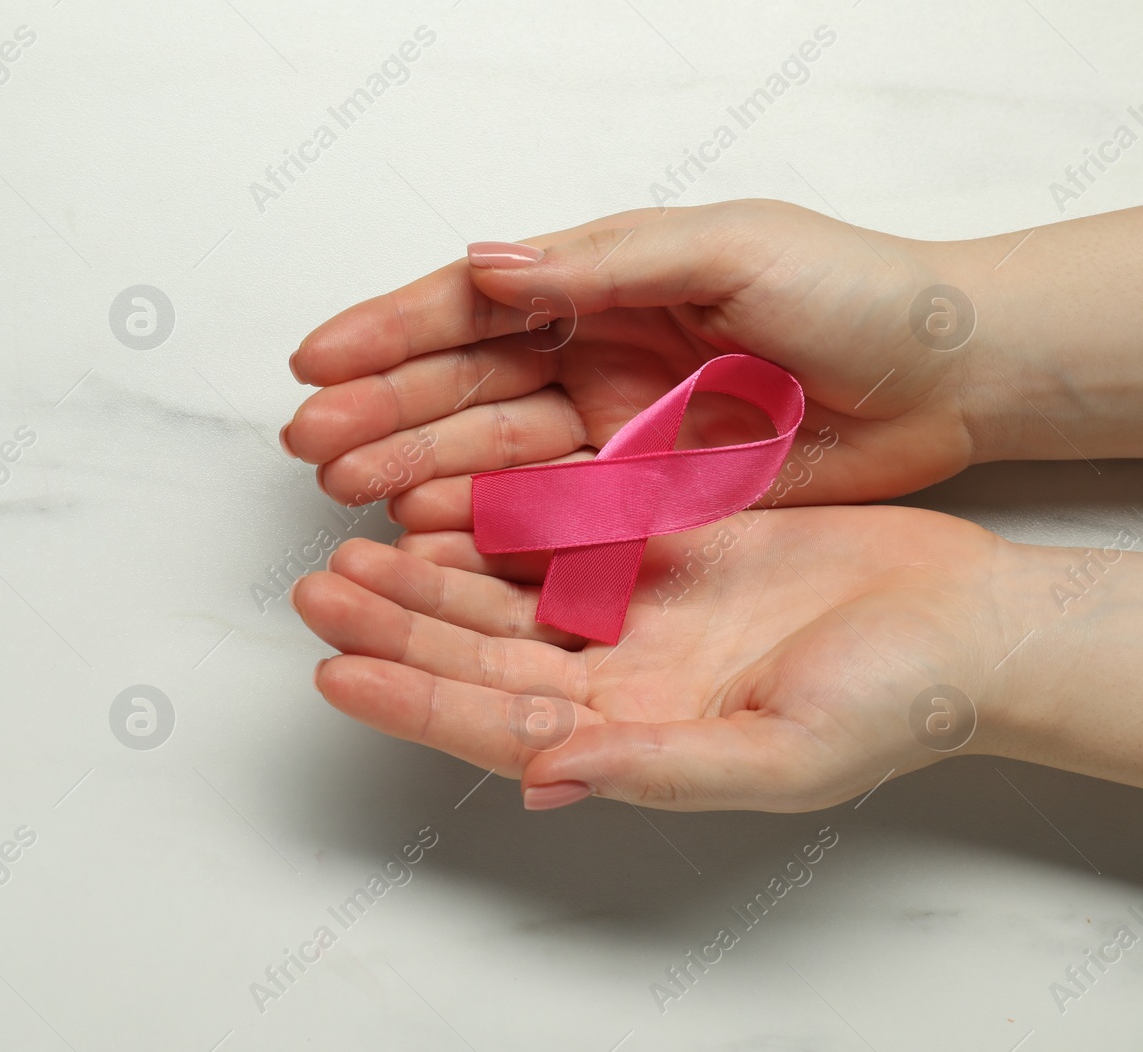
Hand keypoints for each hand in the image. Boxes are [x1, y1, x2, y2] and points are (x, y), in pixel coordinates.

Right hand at [284, 199, 988, 529]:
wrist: (947, 374)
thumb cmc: (851, 291)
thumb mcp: (726, 252)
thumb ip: (603, 263)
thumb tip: (485, 264)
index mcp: (603, 283)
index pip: (471, 308)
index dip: (388, 332)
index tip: (315, 361)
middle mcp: (595, 355)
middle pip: (463, 387)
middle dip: (381, 412)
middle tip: (310, 444)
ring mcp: (615, 431)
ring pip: (494, 455)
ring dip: (419, 470)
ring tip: (352, 496)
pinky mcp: (648, 498)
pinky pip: (551, 516)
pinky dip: (489, 527)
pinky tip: (432, 534)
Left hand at [291, 505, 1031, 811]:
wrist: (962, 619)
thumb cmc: (896, 702)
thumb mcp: (782, 754)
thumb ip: (660, 768)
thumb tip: (547, 779)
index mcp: (630, 740)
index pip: (493, 726)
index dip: (411, 702)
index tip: (334, 670)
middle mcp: (614, 681)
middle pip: (476, 657)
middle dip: (393, 628)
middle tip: (316, 590)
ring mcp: (630, 614)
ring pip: (499, 596)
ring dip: (425, 574)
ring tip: (350, 544)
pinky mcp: (653, 549)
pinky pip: (553, 532)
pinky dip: (494, 518)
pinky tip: (440, 499)